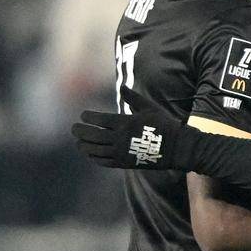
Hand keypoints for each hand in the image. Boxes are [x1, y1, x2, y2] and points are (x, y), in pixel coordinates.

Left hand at [71, 87, 188, 169]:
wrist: (177, 148)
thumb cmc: (164, 125)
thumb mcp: (149, 108)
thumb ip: (133, 98)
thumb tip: (121, 87)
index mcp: (125, 123)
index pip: (99, 120)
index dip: (88, 118)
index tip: (83, 116)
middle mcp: (120, 138)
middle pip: (93, 136)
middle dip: (81, 132)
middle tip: (74, 129)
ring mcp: (121, 152)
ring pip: (95, 150)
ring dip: (85, 146)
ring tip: (79, 143)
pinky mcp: (125, 163)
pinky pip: (105, 161)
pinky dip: (95, 158)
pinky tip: (91, 154)